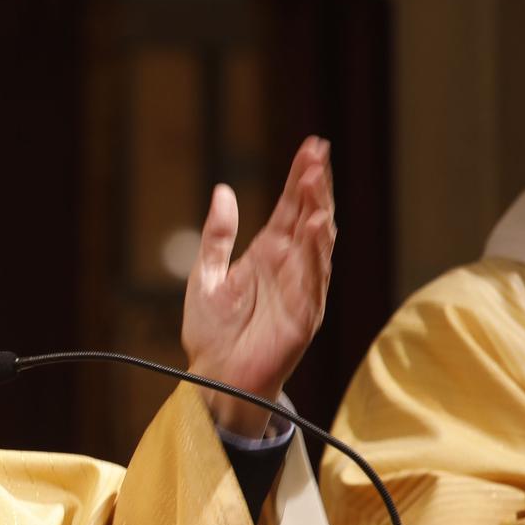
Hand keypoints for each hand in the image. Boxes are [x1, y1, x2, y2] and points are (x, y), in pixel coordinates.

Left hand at [181, 137, 336, 435]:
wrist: (213, 378)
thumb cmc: (211, 331)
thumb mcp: (205, 275)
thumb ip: (217, 236)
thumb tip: (223, 191)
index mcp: (268, 253)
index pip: (290, 207)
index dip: (301, 178)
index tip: (311, 147)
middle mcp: (289, 267)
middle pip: (309, 218)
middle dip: (315, 187)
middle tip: (318, 154)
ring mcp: (300, 289)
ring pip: (317, 244)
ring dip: (319, 212)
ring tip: (317, 182)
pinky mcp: (304, 315)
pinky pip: (314, 280)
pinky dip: (317, 254)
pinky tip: (318, 227)